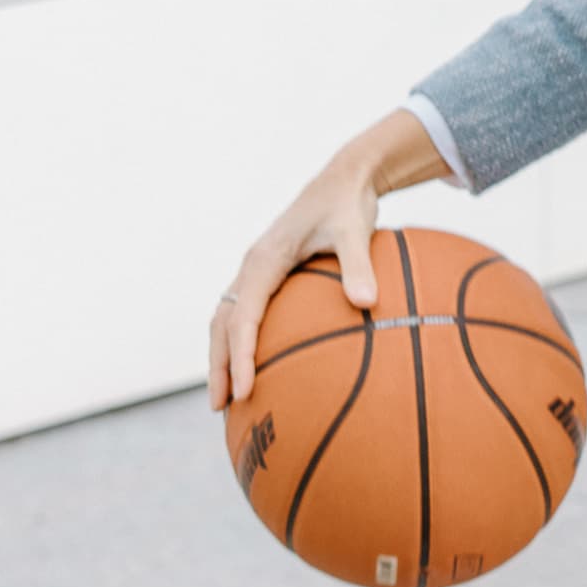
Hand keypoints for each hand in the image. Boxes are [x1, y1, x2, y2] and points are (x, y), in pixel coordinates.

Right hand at [208, 109, 450, 409]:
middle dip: (218, 365)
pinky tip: (258, 369)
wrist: (343, 179)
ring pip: (227, 321)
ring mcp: (256, 272)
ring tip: (227, 398)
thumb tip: (369, 303)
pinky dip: (240, 343)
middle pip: (222, 324)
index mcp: (263, 261)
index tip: (245, 391)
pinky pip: (245, 315)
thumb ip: (359, 266)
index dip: (240, 356)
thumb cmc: (348, 205)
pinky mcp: (267, 276)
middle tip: (220, 406)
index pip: (242, 318)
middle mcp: (252, 268)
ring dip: (222, 357)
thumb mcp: (355, 231)